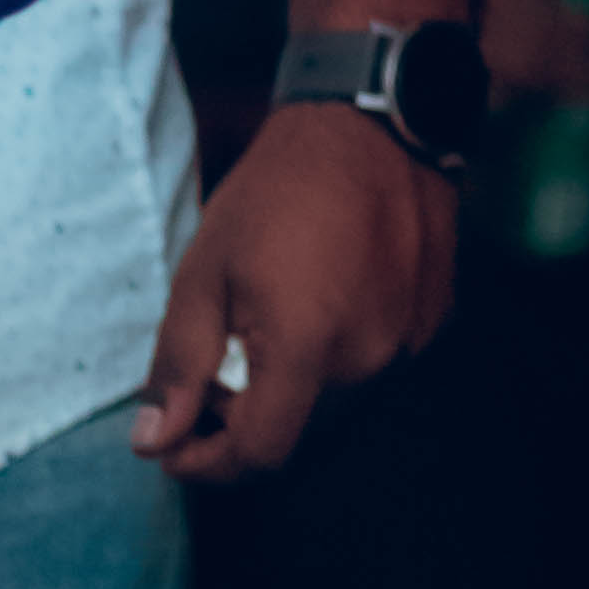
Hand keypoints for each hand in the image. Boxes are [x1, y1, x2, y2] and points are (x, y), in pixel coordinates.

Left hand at [135, 105, 458, 485]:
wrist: (374, 123)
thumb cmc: (279, 190)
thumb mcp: (204, 271)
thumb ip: (181, 365)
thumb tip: (157, 440)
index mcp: (307, 348)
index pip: (259, 455)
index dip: (208, 465)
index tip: (174, 445)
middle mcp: (368, 358)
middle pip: (298, 436)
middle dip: (242, 427)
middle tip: (207, 386)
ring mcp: (408, 341)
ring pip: (336, 406)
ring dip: (290, 395)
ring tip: (257, 346)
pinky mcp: (431, 322)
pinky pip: (372, 368)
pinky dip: (333, 363)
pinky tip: (311, 314)